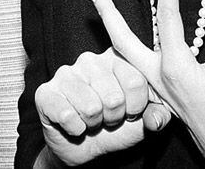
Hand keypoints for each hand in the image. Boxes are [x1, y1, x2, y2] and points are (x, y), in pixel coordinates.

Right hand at [33, 47, 172, 165]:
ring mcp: (66, 74)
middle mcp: (90, 60)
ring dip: (94, 124)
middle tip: (107, 117)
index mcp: (116, 58)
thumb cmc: (115, 126)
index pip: (136, 81)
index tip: (130, 111)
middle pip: (114, 98)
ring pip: (91, 108)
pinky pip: (66, 115)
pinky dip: (75, 129)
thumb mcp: (142, 121)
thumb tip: (158, 118)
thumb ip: (156, 115)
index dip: (136, 106)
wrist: (84, 146)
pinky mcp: (45, 92)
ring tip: (92, 120)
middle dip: (114, 118)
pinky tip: (74, 124)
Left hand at [87, 0, 204, 167]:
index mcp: (175, 68)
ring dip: (112, 27)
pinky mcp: (157, 91)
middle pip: (122, 39)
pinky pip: (135, 64)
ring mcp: (154, 85)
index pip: (167, 17)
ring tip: (100, 4)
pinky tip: (123, 32)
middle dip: (107, 12)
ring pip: (125, 52)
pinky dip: (124, 44)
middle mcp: (157, 76)